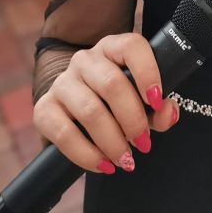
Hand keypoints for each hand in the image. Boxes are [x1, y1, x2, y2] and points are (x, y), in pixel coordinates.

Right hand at [33, 32, 178, 173]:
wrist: (78, 114)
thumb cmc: (120, 105)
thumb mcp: (143, 103)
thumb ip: (160, 108)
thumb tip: (167, 113)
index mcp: (113, 48)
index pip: (131, 47)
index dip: (147, 72)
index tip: (158, 101)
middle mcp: (85, 60)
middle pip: (111, 84)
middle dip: (132, 120)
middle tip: (144, 144)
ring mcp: (62, 82)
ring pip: (90, 110)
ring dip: (112, 141)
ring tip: (126, 160)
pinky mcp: (44, 109)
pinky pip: (64, 133)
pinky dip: (87, 155)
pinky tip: (103, 165)